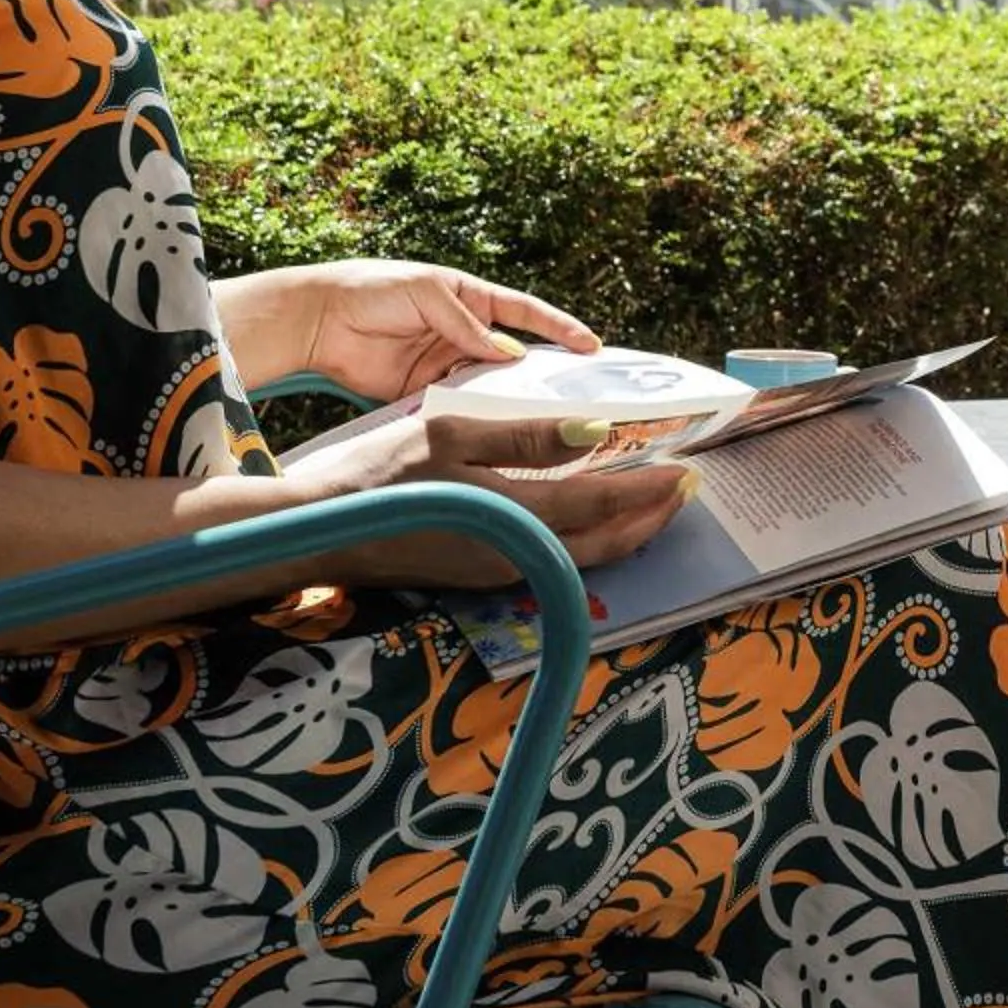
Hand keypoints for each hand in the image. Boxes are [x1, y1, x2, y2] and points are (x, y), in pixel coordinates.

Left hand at [222, 260, 599, 402]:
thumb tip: (506, 354)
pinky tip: (490, 430)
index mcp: (470, 298)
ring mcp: (445, 364)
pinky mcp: (421, 391)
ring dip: (507, 400)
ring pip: (487, 385)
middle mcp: (464, 333)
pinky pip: (455, 406)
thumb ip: (465, 325)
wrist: (316, 320)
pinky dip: (471, 417)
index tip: (591, 347)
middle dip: (543, 374)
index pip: (525, 313)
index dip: (560, 328)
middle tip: (577, 395)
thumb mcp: (426, 294)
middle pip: (513, 356)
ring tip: (538, 419)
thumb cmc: (372, 289)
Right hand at [291, 406, 694, 587]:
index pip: (604, 507)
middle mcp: (517, 557)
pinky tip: (588, 513)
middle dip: (652, 518)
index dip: (651, 491)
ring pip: (583, 558)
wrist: (319, 530)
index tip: (688, 471)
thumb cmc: (380, 475)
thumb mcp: (452, 434)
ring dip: (624, 531)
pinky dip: (588, 538)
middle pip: (607, 545)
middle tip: (686, 487)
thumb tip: (595, 434)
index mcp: (516, 519)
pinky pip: (554, 559)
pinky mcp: (483, 573)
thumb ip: (526, 438)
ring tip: (652, 499)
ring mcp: (500, 572)